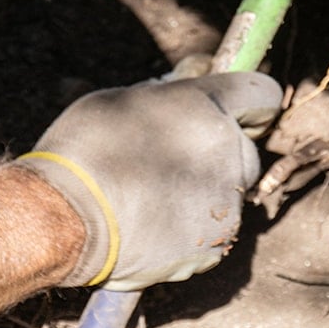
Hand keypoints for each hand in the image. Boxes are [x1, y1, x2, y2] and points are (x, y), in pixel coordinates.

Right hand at [18, 72, 281, 289]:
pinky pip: (212, 231)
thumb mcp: (118, 100)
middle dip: (216, 154)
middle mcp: (230, 151)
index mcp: (208, 107)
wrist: (67, 220)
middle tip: (167, 161)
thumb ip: (167, 95)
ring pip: (227, 193)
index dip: (248, 104)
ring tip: (148, 199)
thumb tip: (190, 84)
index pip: (261, 94)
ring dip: (200, 193)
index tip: (231, 114)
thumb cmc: (83, 151)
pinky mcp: (218, 243)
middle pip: (243, 149)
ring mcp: (228, 202)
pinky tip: (150, 225)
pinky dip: (190, 229)